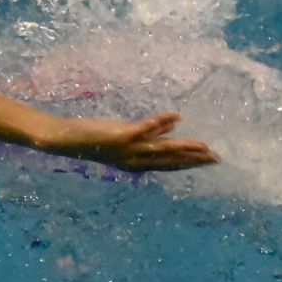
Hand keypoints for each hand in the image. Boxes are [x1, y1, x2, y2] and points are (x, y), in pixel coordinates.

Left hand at [37, 112, 218, 171]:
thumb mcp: (124, 135)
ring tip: (204, 145)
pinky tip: (175, 116)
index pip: (169, 164)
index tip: (210, 159)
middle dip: (194, 159)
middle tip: (216, 158)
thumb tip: (174, 125)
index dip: (190, 162)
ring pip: (162, 150)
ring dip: (184, 147)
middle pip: (170, 161)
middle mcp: (134, 160)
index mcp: (136, 162)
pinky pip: (144, 129)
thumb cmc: (94, 136)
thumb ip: (150, 132)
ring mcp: (128, 149)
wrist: (65, 140)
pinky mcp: (120, 135)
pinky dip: (160, 123)